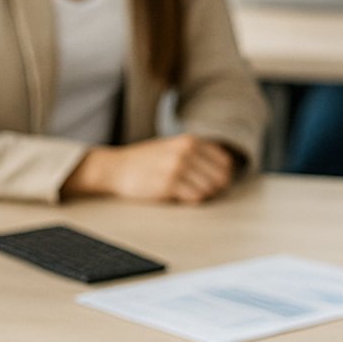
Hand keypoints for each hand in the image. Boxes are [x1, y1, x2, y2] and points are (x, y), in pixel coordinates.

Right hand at [72, 135, 234, 203]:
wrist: (116, 168)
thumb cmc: (146, 160)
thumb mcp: (174, 147)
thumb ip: (197, 153)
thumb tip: (226, 169)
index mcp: (190, 140)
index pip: (225, 160)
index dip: (224, 175)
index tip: (215, 182)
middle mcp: (186, 151)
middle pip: (221, 176)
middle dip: (216, 188)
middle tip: (203, 191)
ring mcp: (177, 167)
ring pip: (209, 189)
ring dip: (203, 195)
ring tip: (188, 193)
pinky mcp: (168, 184)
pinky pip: (195, 197)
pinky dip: (191, 200)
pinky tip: (180, 197)